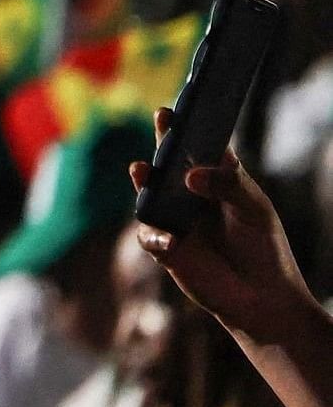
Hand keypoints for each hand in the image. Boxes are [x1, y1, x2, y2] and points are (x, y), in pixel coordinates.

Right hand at [133, 105, 317, 342]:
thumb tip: (190, 176)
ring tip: (141, 170)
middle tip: (162, 118)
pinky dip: (156, 235)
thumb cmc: (264, 249)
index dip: (191, 126)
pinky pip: (150, 235)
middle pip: (171, 163)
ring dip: (145, 182)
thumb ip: (227, 186)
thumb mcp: (255, 210)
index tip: (181, 107)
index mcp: (217, 181)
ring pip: (151, 195)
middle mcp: (192, 196)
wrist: (262, 299)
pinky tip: (170, 240)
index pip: (203, 147)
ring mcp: (176, 221)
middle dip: (164, 141)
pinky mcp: (165, 249)